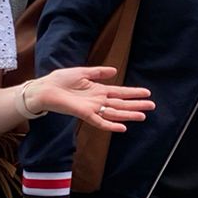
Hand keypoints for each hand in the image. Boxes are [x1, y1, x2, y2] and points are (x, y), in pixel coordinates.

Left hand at [29, 65, 152, 131]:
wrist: (44, 89)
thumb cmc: (59, 80)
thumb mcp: (82, 72)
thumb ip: (98, 72)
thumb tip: (115, 71)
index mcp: (97, 90)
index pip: (119, 92)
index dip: (133, 93)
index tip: (147, 93)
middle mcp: (97, 100)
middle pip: (121, 104)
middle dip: (136, 105)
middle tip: (152, 106)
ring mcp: (92, 108)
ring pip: (114, 113)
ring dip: (129, 115)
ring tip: (143, 116)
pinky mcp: (84, 114)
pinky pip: (100, 122)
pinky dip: (111, 125)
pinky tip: (123, 127)